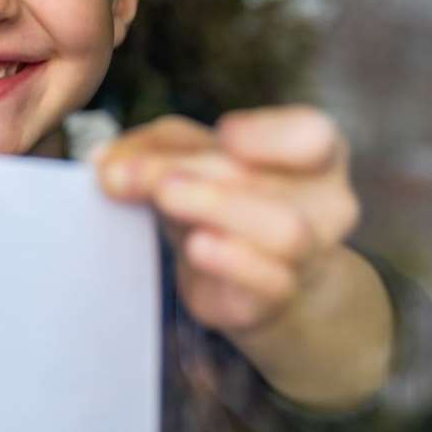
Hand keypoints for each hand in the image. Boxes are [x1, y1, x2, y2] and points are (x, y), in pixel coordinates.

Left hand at [94, 106, 360, 337]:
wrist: (249, 284)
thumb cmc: (223, 205)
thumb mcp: (190, 162)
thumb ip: (153, 149)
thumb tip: (105, 161)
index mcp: (313, 156)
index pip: (313, 136)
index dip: (269, 135)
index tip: (223, 134)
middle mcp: (326, 203)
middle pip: (260, 178)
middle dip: (187, 170)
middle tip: (124, 174)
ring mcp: (310, 254)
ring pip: (284, 229)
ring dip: (215, 207)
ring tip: (165, 198)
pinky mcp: (279, 297)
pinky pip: (270, 279)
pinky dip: (233, 260)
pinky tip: (199, 247)